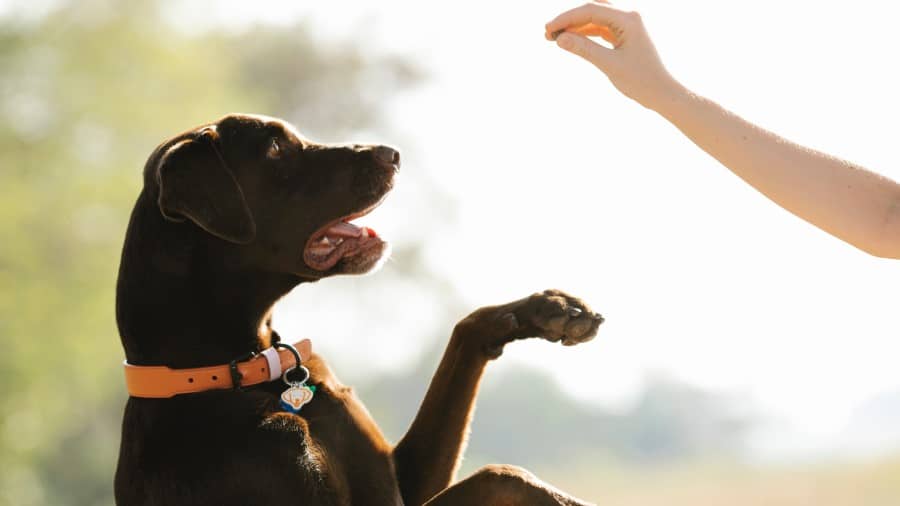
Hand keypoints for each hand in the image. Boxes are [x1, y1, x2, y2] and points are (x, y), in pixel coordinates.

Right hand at [545, 1, 679, 109]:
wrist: (662, 93)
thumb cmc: (641, 80)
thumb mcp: (609, 65)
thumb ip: (584, 49)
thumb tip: (559, 39)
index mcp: (629, 19)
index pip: (590, 10)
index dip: (566, 18)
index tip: (548, 30)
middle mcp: (629, 17)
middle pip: (591, 9)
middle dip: (569, 19)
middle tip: (547, 33)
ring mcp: (627, 25)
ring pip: (594, 19)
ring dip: (575, 26)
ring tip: (554, 38)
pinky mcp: (624, 35)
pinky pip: (599, 29)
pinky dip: (584, 34)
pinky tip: (570, 41)